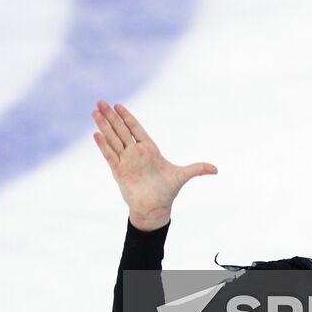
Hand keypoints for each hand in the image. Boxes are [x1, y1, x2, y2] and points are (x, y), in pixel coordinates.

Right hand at [92, 100, 216, 230]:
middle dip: (111, 116)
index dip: (127, 117)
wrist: (154, 209)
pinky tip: (96, 134)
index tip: (117, 105)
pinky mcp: (118, 171)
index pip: (135, 128)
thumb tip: (216, 169)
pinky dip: (103, 145)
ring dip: (103, 126)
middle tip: (100, 101)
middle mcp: (135, 152)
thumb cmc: (167, 191)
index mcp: (149, 149)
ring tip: (94, 112)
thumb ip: (198, 169)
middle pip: (121, 130)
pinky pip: (109, 155)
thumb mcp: (183, 176)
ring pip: (112, 139)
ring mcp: (126, 161)